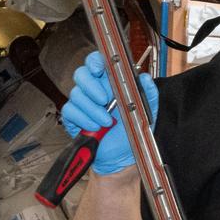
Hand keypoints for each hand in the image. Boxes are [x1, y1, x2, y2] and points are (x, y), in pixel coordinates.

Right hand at [62, 51, 159, 174]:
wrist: (120, 158)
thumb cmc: (131, 133)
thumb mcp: (145, 113)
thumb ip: (148, 94)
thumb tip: (145, 78)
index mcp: (110, 84)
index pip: (97, 62)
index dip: (95, 61)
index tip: (100, 68)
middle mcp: (94, 91)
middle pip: (81, 74)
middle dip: (92, 86)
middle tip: (105, 99)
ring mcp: (82, 104)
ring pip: (76, 94)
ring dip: (93, 109)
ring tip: (107, 122)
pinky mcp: (73, 118)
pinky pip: (70, 111)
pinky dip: (84, 119)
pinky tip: (95, 127)